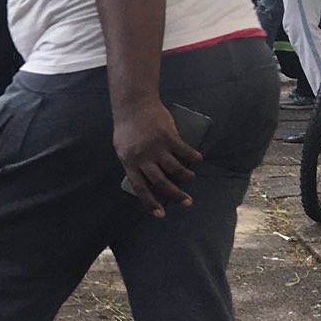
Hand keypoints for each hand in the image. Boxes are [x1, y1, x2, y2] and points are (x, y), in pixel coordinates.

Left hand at [113, 97, 201, 217]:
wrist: (133, 105)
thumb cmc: (128, 128)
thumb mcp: (123, 148)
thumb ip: (134, 162)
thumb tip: (148, 179)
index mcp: (129, 162)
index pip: (140, 188)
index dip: (150, 203)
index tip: (161, 214)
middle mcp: (143, 157)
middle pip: (161, 182)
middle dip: (176, 195)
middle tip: (187, 202)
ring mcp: (156, 147)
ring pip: (175, 169)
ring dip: (186, 177)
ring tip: (190, 178)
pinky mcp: (168, 136)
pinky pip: (184, 151)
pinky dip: (193, 157)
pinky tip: (197, 160)